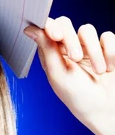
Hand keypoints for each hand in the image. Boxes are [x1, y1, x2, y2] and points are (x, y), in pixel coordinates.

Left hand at [24, 17, 114, 134]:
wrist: (108, 110)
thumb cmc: (79, 98)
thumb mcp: (59, 74)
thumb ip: (46, 49)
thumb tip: (29, 28)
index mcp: (52, 55)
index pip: (47, 30)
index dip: (49, 26)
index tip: (55, 34)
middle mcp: (69, 48)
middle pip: (65, 24)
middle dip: (71, 39)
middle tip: (76, 58)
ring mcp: (88, 47)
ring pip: (87, 30)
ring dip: (93, 51)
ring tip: (99, 71)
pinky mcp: (107, 48)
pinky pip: (108, 37)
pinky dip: (109, 52)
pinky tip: (109, 68)